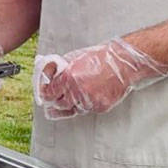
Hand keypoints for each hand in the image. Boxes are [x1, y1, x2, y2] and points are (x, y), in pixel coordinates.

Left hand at [33, 37, 167, 117]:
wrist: (123, 63)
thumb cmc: (100, 57)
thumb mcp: (74, 58)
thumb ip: (59, 68)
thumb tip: (47, 72)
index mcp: (69, 78)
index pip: (49, 93)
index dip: (44, 93)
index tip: (44, 93)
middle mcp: (77, 92)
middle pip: (58, 104)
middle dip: (54, 101)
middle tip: (53, 98)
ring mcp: (89, 102)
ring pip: (72, 110)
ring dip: (68, 105)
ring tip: (68, 97)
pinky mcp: (99, 107)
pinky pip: (86, 110)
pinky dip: (83, 105)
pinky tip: (84, 96)